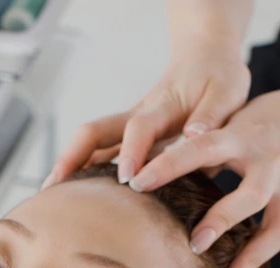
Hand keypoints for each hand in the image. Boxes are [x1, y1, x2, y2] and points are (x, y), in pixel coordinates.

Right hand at [42, 43, 250, 187]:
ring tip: (52, 199)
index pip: (139, 129)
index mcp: (162, 108)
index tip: (127, 179)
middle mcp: (137, 116)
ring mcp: (129, 126)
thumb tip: (194, 135)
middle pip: (93, 132)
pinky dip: (83, 171)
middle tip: (57, 189)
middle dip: (72, 158)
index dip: (130, 153)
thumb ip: (212, 116)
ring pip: (90, 144)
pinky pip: (99, 152)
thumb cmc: (218, 78)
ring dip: (69, 167)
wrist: (206, 57)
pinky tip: (75, 196)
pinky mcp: (129, 135)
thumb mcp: (227, 93)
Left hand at [129, 80, 279, 267]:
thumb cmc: (259, 122)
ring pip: (273, 227)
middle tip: (193, 245)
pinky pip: (278, 238)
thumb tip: (149, 171)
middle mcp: (267, 163)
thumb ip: (198, 148)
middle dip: (222, 221)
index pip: (200, 148)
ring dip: (247, 257)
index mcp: (240, 136)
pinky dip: (256, 263)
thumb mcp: (229, 123)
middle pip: (250, 196)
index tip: (136, 183)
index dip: (169, 165)